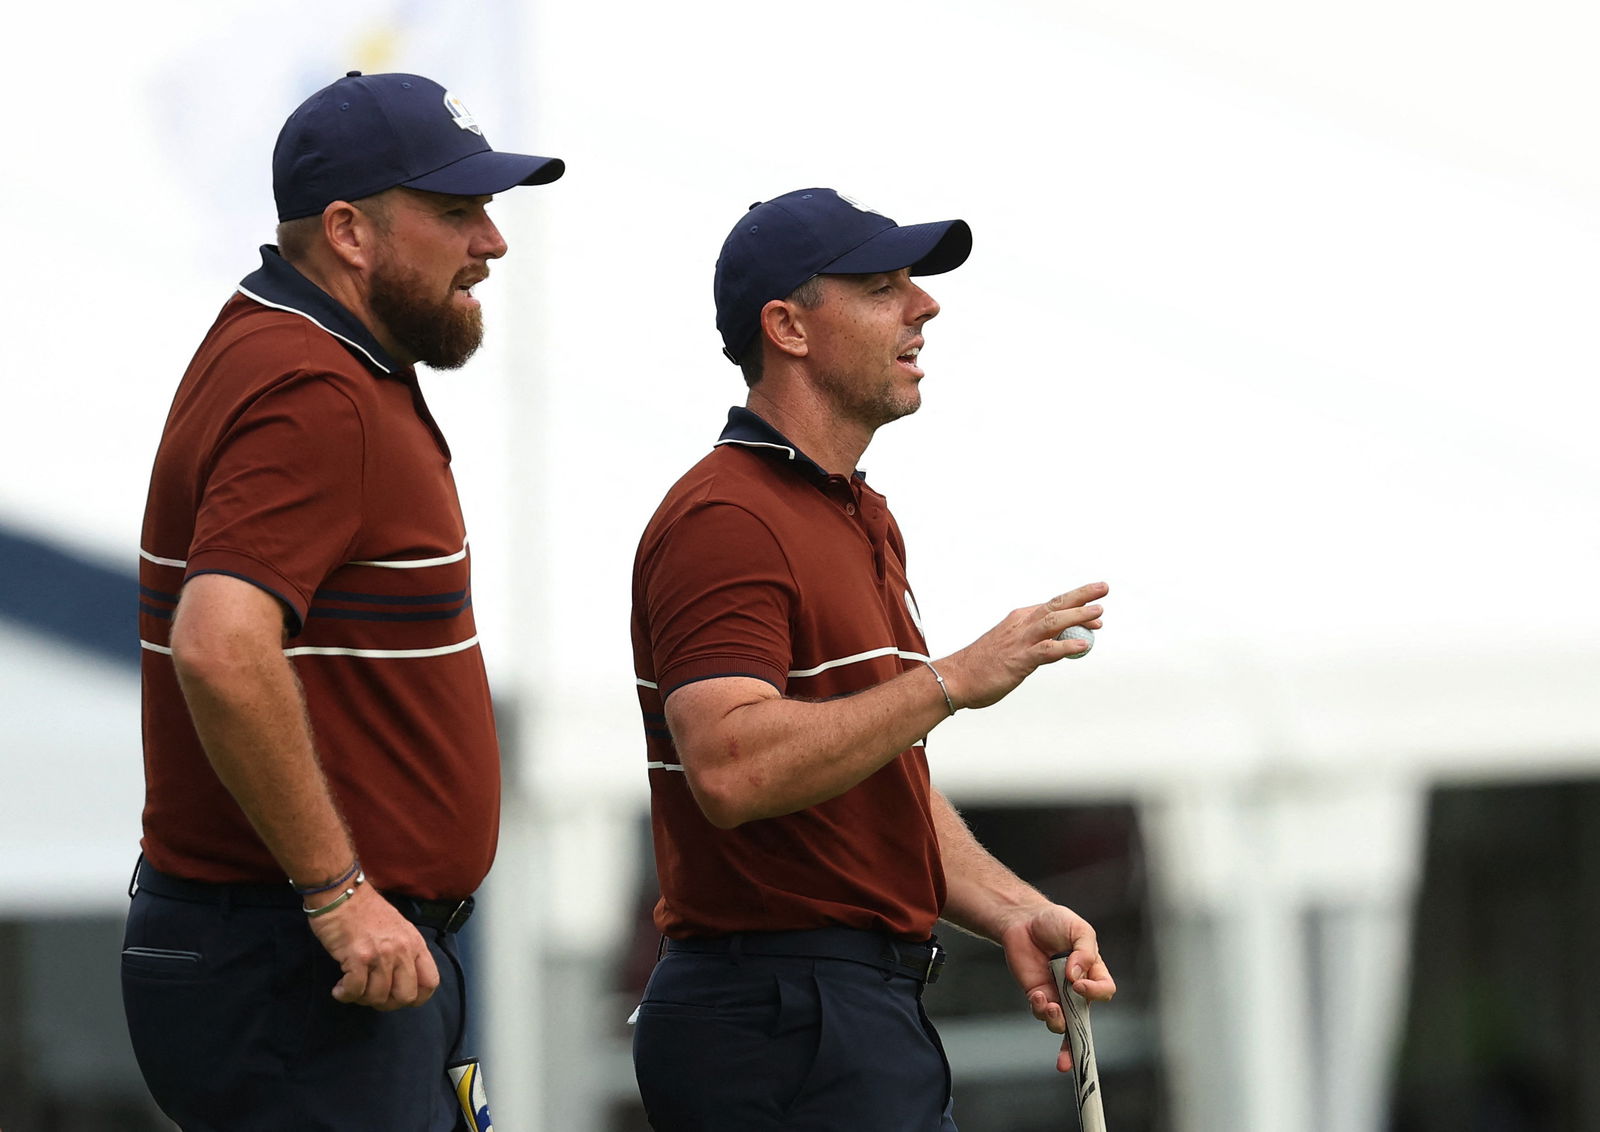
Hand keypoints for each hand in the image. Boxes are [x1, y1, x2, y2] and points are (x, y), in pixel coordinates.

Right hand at [304, 884, 440, 1010]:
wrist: (342, 892)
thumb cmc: (367, 912)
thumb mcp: (398, 929)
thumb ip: (405, 953)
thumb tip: (400, 984)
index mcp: (415, 944)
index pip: (430, 982)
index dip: (416, 998)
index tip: (397, 997)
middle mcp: (402, 950)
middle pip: (405, 996)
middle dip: (386, 1003)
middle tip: (370, 995)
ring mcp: (382, 954)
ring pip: (377, 997)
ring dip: (361, 998)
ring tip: (351, 987)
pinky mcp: (358, 956)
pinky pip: (355, 990)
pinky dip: (345, 994)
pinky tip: (339, 988)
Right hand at [938, 582, 1107, 709]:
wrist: (955, 678)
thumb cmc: (981, 665)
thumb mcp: (1010, 647)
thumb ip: (1033, 644)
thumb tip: (1056, 646)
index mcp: (1018, 620)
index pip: (1052, 607)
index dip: (1076, 604)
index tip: (1095, 607)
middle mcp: (1020, 625)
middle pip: (1055, 605)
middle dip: (1081, 596)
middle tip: (1103, 588)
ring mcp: (1020, 641)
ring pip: (1053, 622)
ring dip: (1077, 616)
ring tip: (1098, 614)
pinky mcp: (1019, 660)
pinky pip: (1046, 651)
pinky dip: (1066, 647)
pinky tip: (1083, 645)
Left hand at [998, 903, 1115, 1072]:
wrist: (1023, 920)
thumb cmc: (1055, 922)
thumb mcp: (1078, 929)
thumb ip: (1083, 951)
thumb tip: (1076, 977)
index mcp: (1093, 972)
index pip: (1104, 991)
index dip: (1095, 992)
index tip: (1079, 984)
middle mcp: (1077, 989)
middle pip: (1085, 1022)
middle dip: (1080, 1045)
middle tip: (1072, 1060)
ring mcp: (1057, 995)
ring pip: (1061, 1023)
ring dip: (1056, 1021)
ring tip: (1049, 1006)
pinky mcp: (1037, 995)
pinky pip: (1041, 1012)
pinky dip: (1040, 1008)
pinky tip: (1037, 995)